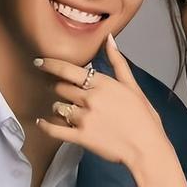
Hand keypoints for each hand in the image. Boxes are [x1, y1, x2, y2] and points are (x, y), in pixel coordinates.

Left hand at [35, 34, 168, 169]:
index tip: (39, 62)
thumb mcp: (132, 85)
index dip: (50, 64)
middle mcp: (90, 98)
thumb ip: (117, 61)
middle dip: (60, 88)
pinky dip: (45, 126)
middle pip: (61, 88)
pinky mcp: (81, 137)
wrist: (147, 148)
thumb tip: (109, 38)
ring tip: (66, 111)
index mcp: (102, 83)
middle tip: (64, 92)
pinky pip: (54, 130)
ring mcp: (84, 118)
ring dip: (59, 108)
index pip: (68, 69)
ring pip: (58, 107)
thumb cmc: (143, 116)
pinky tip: (41, 122)